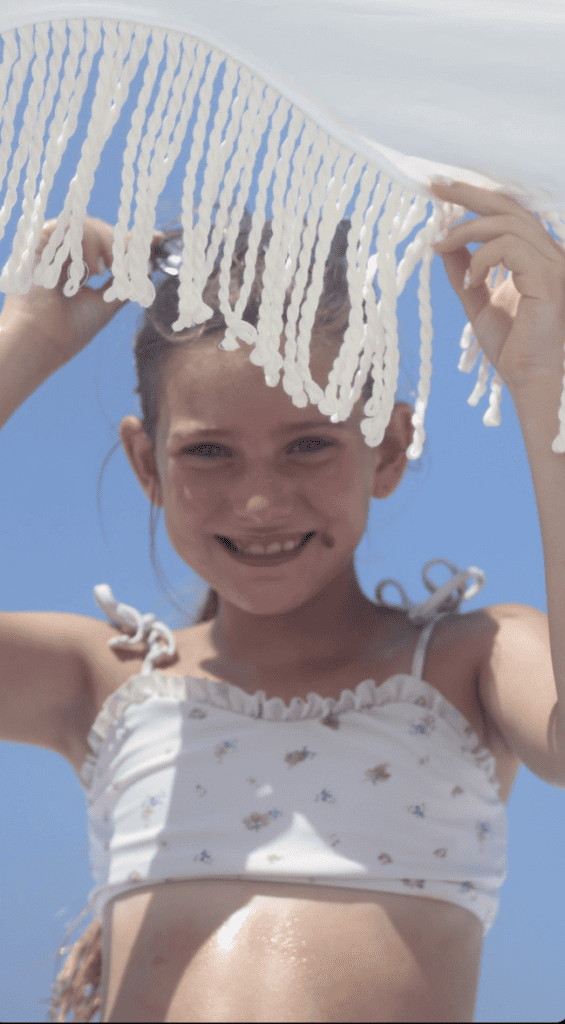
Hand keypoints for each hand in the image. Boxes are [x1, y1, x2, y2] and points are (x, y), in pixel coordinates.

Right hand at [0, 217, 162, 366]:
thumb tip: (146, 266)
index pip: (107, 242)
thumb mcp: (108, 303)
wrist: (46, 338)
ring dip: (104, 243)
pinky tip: (88, 269)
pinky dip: (86, 242)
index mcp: (77, 266)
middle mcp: (64, 253)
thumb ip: (125, 283)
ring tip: (102, 272)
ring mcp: (53, 246)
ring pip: (86, 222)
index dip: (131, 239)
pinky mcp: (41, 241)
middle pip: (99, 227)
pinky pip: (70, 223)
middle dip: (120, 243)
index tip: (158, 239)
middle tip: (123, 266)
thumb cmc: (74, 327)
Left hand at [430, 181, 564, 395]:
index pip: (509, 213)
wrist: (529, 380)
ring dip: (467, 230)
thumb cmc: (511, 347)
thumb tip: (443, 242)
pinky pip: (510, 248)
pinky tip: (470, 280)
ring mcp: (554, 265)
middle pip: (511, 206)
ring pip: (508, 223)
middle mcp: (552, 254)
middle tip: (435, 187)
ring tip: (441, 246)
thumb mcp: (477, 302)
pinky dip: (481, 259)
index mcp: (538, 256)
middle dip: (469, 193)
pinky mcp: (549, 278)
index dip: (476, 198)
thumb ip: (464, 271)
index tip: (441, 191)